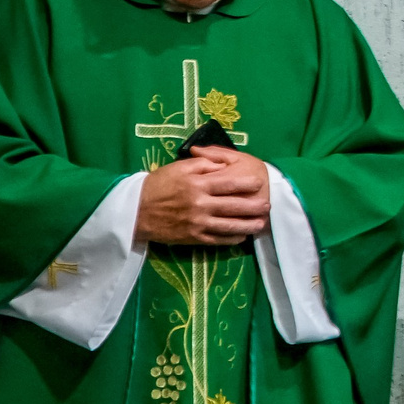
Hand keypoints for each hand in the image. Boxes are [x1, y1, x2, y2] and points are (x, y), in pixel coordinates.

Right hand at [135, 146, 269, 245]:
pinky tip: (242, 237)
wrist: (135, 210)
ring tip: (261, 224)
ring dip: (248, 225)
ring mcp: (198, 223)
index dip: (247, 183)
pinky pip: (217, 240)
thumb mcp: (179, 167)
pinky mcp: (193, 238)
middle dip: (254, 206)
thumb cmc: (158, 185)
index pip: (230, 183)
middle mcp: (201, 204)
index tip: (260, 182)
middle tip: (268, 205)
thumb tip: (223, 165)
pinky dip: (231, 239)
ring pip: (229, 226)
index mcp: (198, 185)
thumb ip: (203, 163)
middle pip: (234, 206)